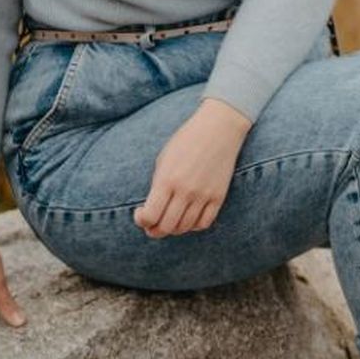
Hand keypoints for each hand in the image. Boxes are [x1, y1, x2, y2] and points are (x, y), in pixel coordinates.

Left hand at [134, 98, 250, 237]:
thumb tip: (152, 211)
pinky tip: (187, 218)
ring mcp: (204, 195)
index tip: (140, 213)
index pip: (150, 216)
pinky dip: (192, 226)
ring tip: (168, 220)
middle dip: (154, 230)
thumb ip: (157, 186)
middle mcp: (185, 190)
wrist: (218, 128)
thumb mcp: (164, 160)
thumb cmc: (186, 141)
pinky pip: (203, 223)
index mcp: (167, 179)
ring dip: (173, 229)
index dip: (141, 221)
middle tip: (151, 224)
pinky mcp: (218, 196)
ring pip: (184, 227)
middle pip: (166, 227)